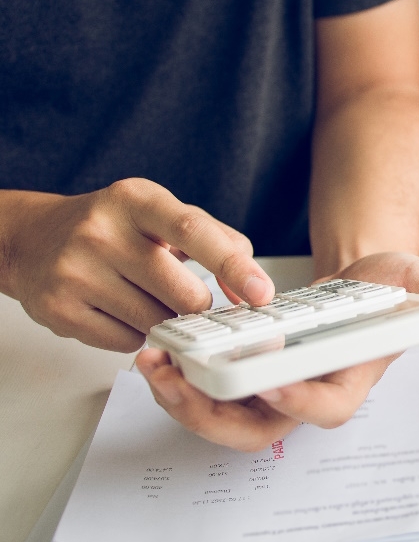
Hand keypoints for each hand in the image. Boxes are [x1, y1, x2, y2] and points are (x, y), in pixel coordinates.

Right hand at [1, 178, 272, 351]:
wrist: (34, 239)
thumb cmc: (115, 227)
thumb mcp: (164, 215)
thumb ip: (219, 241)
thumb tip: (249, 289)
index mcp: (136, 199)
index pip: (193, 231)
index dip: (233, 266)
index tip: (261, 292)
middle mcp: (101, 231)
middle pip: (182, 292)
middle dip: (198, 306)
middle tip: (188, 299)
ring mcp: (75, 271)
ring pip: (155, 322)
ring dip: (164, 320)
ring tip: (144, 296)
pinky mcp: (58, 309)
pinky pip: (125, 341)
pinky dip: (134, 334)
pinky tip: (118, 309)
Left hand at [136, 252, 418, 450]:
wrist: (362, 282)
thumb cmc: (389, 288)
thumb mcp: (417, 277)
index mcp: (350, 377)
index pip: (326, 409)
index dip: (298, 401)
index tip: (269, 381)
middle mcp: (308, 391)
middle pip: (258, 430)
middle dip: (213, 415)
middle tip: (181, 382)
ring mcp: (274, 385)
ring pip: (224, 416)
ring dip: (184, 399)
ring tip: (154, 365)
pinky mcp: (247, 368)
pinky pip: (209, 387)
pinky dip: (180, 375)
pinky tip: (159, 348)